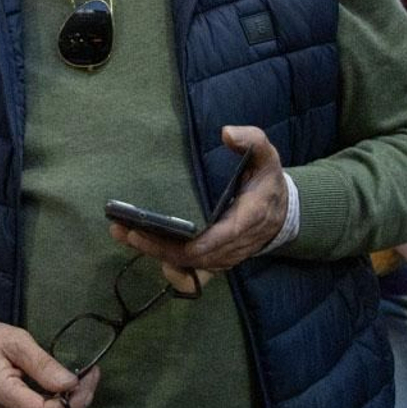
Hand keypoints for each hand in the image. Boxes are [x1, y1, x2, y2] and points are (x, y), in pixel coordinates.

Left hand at [110, 126, 285, 271]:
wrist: (280, 212)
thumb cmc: (267, 182)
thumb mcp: (267, 156)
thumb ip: (253, 140)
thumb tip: (227, 133)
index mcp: (249, 217)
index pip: (225, 236)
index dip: (203, 242)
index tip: (178, 240)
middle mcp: (235, 243)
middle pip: (198, 256)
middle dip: (162, 247)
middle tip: (129, 231)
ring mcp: (224, 256)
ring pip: (190, 265)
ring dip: (157, 254)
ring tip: (125, 234)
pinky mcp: (215, 261)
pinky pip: (192, 274)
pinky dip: (168, 267)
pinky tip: (142, 250)